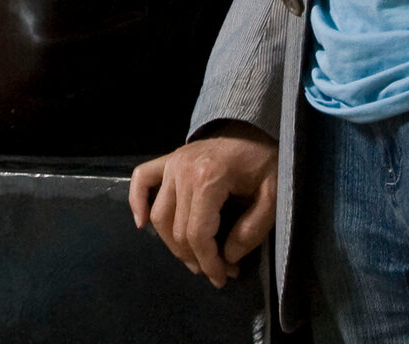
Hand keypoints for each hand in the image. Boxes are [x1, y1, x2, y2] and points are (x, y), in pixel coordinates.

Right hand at [129, 126, 277, 286]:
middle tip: (219, 271)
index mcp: (208, 178)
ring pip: (159, 215)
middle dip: (197, 259)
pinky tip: (141, 223)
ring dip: (172, 245)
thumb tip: (228, 257)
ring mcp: (172, 162)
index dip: (209, 263)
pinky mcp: (168, 159)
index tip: (224, 278)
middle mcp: (183, 170)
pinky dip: (136, 201)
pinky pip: (141, 179)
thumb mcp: (272, 197)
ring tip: (195, 259)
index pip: (197, 234)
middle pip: (177, 230)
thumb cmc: (265, 162)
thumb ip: (252, 230)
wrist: (255, 128)